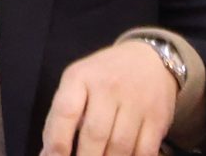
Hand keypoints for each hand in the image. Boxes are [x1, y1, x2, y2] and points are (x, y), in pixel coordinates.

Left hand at [39, 40, 178, 155]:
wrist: (148, 60)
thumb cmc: (103, 76)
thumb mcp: (77, 82)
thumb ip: (61, 116)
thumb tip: (48, 153)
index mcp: (80, 77)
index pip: (66, 111)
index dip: (57, 140)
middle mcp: (108, 88)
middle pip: (95, 134)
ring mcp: (136, 103)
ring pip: (120, 146)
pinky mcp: (158, 119)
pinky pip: (145, 150)